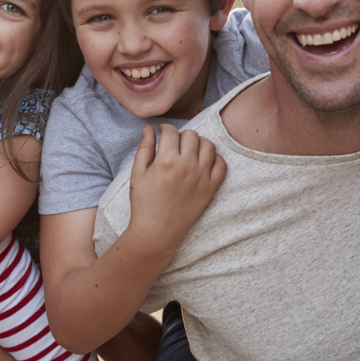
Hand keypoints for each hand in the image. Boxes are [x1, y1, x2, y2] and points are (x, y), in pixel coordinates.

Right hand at [127, 124, 226, 255]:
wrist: (156, 232)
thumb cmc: (144, 203)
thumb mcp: (137, 173)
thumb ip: (144, 148)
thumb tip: (148, 128)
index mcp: (166, 161)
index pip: (171, 131)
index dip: (165, 129)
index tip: (162, 133)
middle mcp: (186, 166)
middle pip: (191, 135)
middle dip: (181, 136)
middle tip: (175, 145)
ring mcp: (202, 177)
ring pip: (208, 145)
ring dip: (198, 144)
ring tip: (189, 152)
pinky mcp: (211, 188)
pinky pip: (221, 164)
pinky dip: (214, 159)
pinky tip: (202, 163)